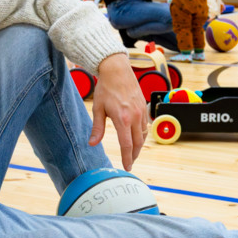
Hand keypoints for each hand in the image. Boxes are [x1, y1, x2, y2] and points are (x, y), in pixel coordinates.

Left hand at [90, 54, 147, 169]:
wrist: (117, 70)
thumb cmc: (106, 88)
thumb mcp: (98, 108)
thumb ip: (97, 128)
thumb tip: (92, 144)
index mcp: (122, 119)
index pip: (127, 145)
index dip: (127, 158)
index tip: (126, 167)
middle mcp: (134, 116)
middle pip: (137, 143)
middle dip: (133, 155)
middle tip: (129, 162)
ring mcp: (141, 111)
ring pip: (143, 135)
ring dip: (138, 145)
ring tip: (132, 152)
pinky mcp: (144, 107)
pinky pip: (145, 125)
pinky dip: (142, 134)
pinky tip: (136, 136)